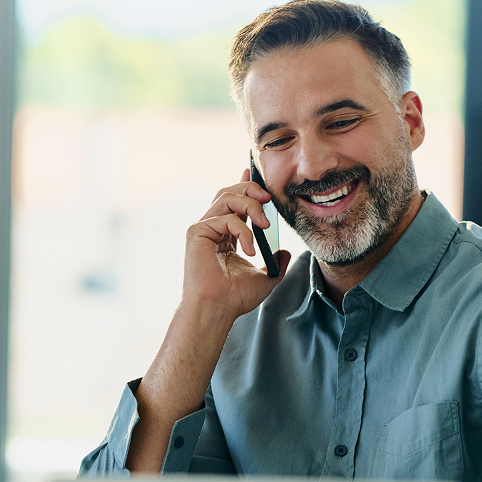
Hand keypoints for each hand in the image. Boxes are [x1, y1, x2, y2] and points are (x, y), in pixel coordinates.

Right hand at [182, 168, 290, 318]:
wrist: (217, 308)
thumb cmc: (235, 297)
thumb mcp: (265, 278)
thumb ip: (275, 263)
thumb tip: (285, 252)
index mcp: (225, 234)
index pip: (235, 202)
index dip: (245, 184)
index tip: (254, 172)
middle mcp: (212, 227)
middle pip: (230, 192)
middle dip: (251, 189)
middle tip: (269, 199)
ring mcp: (203, 228)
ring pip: (227, 197)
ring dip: (251, 205)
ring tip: (265, 225)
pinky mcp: (197, 232)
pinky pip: (225, 218)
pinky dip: (242, 230)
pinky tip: (249, 249)